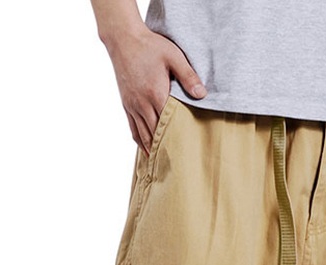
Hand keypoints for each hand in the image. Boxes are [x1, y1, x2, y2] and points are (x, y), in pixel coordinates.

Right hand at [106, 27, 206, 156]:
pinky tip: (146, 150)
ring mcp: (132, 106)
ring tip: (162, 164)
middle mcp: (142, 104)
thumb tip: (202, 94)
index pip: (168, 124)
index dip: (176, 139)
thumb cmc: (150, 45)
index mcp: (156, 94)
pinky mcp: (126, 104)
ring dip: (152, 149)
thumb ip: (188, 76)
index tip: (186, 152)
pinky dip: (140, 142)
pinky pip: (132, 128)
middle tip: (177, 165)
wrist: (123, 38)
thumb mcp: (173, 56)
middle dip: (165, 149)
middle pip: (155, 134)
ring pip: (142, 135)